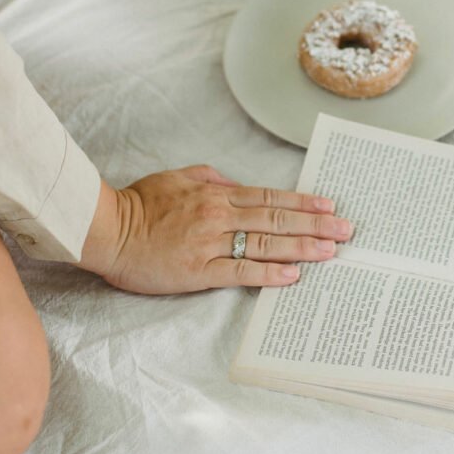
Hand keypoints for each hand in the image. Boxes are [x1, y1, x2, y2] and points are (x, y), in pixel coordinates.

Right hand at [78, 165, 352, 294]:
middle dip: (316, 224)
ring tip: (332, 251)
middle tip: (347, 230)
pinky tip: (294, 275)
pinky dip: (270, 272)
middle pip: (277, 218)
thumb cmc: (138, 205)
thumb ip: (208, 178)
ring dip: (303, 246)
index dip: (302, 201)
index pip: (269, 197)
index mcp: (215, 192)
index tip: (329, 205)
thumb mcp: (176, 178)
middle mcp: (218, 215)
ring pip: (266, 243)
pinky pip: (242, 271)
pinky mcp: (199, 270)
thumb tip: (233, 182)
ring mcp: (211, 243)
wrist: (106, 231)